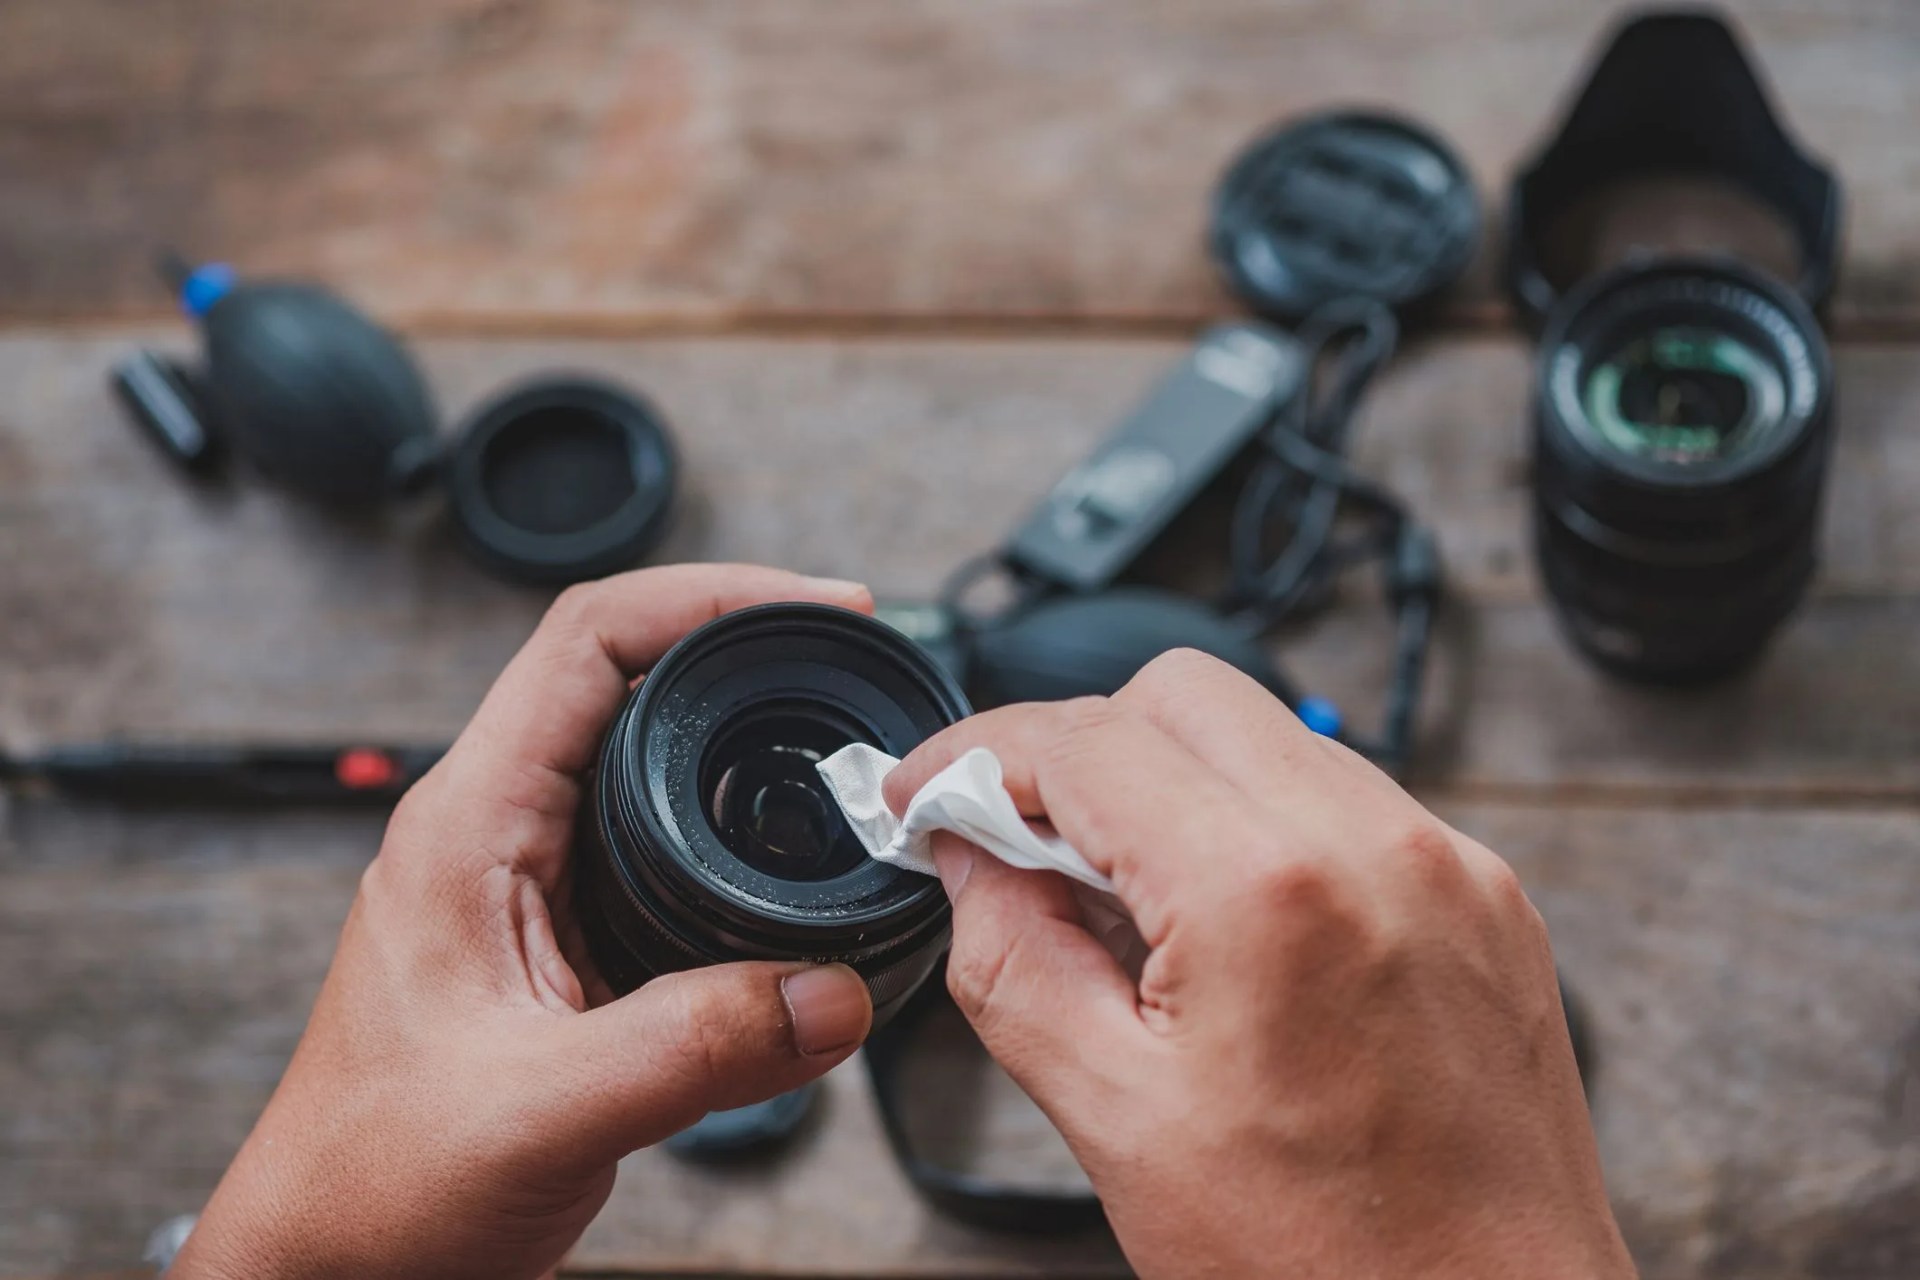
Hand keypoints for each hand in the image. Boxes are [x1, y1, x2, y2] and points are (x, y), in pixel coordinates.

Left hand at [172, 565, 880, 1279]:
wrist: (332, 1266)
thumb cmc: (373, 1185)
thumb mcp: (539, 1111)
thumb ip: (694, 1049)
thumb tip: (835, 995)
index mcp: (469, 828)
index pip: (587, 643)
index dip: (706, 597)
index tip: (811, 602)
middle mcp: (498, 835)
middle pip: (629, 680)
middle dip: (745, 652)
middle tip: (845, 656)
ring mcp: (531, 887)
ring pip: (652, 769)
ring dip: (745, 747)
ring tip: (836, 745)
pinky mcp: (566, 944)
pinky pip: (666, 856)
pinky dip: (741, 846)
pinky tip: (795, 873)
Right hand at [883, 650, 1632, 1279]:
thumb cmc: (1327, 1265)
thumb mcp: (1117, 1123)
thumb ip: (1013, 963)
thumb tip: (968, 860)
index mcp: (1269, 894)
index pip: (1085, 740)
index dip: (976, 756)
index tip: (927, 794)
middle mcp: (1375, 846)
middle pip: (1180, 695)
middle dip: (1080, 752)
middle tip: (1026, 854)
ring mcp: (1447, 864)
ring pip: (1268, 734)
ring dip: (1173, 786)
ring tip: (1135, 915)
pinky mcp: (1486, 896)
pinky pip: (1345, 800)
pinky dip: (1262, 827)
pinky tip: (1231, 934)